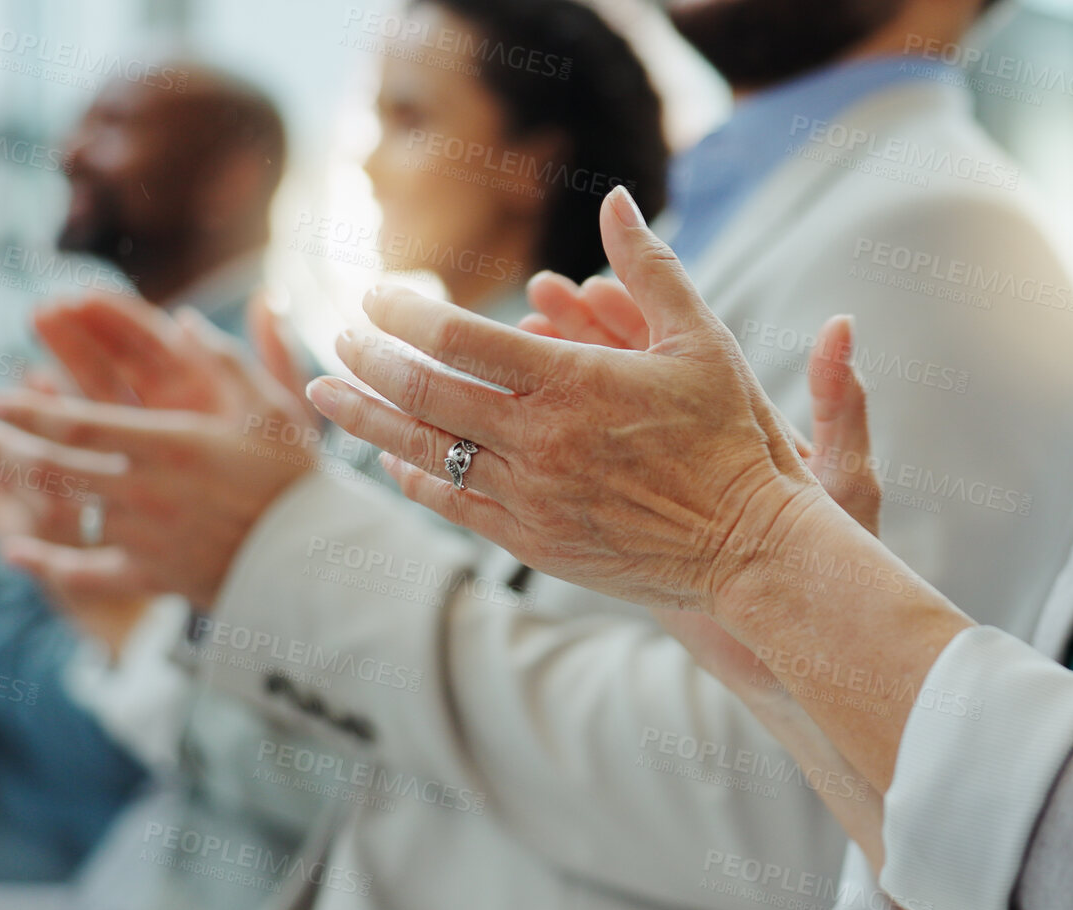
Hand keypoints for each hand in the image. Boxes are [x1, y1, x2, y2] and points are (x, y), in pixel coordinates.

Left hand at [0, 294, 320, 608]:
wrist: (315, 560)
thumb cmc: (295, 478)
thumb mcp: (272, 408)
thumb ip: (229, 359)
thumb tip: (184, 320)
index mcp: (173, 446)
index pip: (80, 425)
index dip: (29, 411)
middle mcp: (148, 492)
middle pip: (56, 467)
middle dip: (4, 446)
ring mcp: (145, 537)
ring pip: (66, 511)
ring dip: (20, 487)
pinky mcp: (150, 575)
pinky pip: (87, 572)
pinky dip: (48, 565)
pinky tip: (15, 552)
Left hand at [310, 186, 839, 612]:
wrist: (749, 547)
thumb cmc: (732, 438)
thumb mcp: (701, 341)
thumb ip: (649, 268)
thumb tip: (614, 199)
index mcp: (573, 383)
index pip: (458, 338)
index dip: (405, 311)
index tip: (378, 295)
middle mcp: (540, 441)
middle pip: (424, 394)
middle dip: (371, 360)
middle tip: (340, 336)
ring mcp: (531, 497)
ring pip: (424, 453)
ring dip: (366, 419)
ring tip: (323, 391)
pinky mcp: (534, 543)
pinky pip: (454, 506)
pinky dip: (414, 478)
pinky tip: (389, 459)